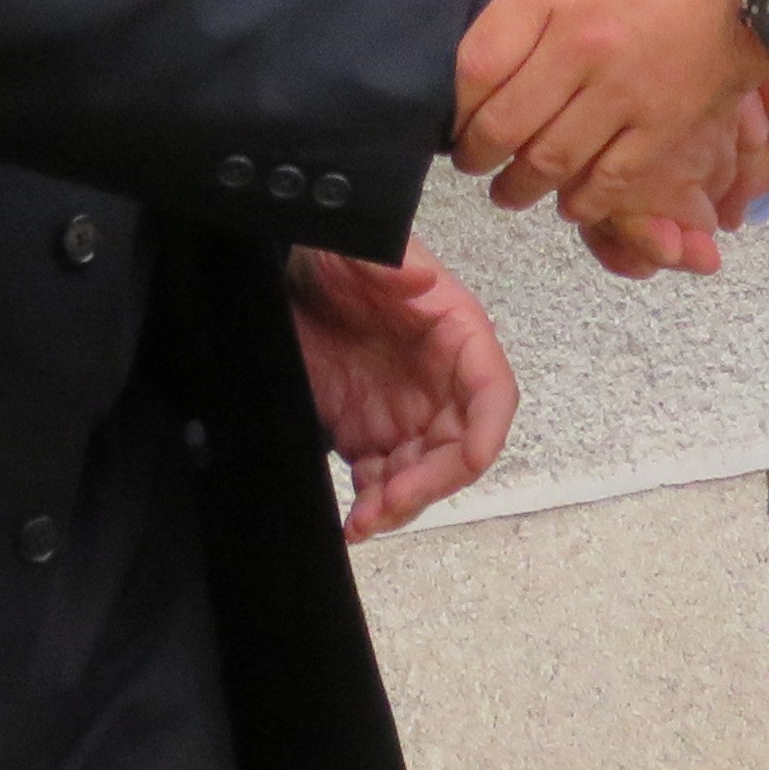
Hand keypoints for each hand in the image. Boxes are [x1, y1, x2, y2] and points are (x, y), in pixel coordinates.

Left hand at [286, 237, 515, 540]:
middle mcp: (439, 382)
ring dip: (400, 503)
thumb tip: (422, 278)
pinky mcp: (367, 432)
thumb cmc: (330, 253)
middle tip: (390, 502)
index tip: (470, 460)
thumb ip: (390, 261)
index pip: (491, 392)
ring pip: (422, 474)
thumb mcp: (356, 248)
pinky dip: (372, 505)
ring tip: (364, 521)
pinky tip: (352, 520)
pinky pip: (382, 479)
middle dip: (430, 482)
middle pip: (458, 448)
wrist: (277, 273)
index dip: (488, 429)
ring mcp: (404, 412)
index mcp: (454, 335)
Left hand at [453, 0, 768, 252]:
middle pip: (504, 123)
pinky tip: (573, 201)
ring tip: (510, 191)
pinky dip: (587, 199)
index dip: (455, 100)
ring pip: (552, 159)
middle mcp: (581, 48)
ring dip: (521, 185)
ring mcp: (625, 92)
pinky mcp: (670, 122)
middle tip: (473, 161)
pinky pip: (615, 177)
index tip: (454, 111)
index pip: (477, 64)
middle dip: (478, 153)